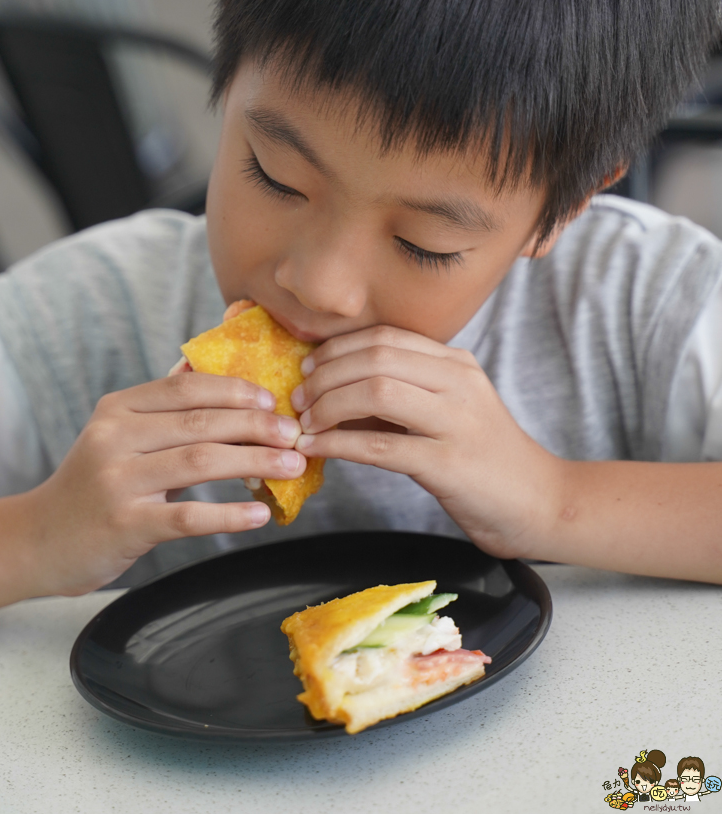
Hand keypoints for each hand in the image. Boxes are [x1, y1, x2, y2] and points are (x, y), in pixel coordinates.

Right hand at [25, 369, 305, 595]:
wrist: (38, 540)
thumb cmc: (92, 485)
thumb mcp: (117, 436)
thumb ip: (161, 408)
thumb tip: (211, 376)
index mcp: (117, 409)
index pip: (186, 389)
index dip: (234, 390)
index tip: (272, 399)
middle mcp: (114, 438)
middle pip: (200, 423)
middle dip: (256, 425)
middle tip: (295, 433)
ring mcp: (117, 481)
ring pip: (199, 462)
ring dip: (254, 462)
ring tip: (292, 465)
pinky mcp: (125, 524)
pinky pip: (188, 516)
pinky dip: (229, 515)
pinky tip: (260, 514)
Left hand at [292, 325, 562, 557]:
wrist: (539, 501)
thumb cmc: (483, 458)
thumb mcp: (446, 412)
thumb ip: (399, 396)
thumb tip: (331, 393)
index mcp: (455, 363)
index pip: (384, 337)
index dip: (337, 349)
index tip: (308, 368)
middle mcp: (458, 381)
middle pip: (375, 357)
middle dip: (325, 375)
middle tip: (298, 399)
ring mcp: (457, 420)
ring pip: (376, 391)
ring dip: (328, 405)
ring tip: (305, 424)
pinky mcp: (449, 463)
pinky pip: (381, 446)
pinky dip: (338, 445)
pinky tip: (316, 450)